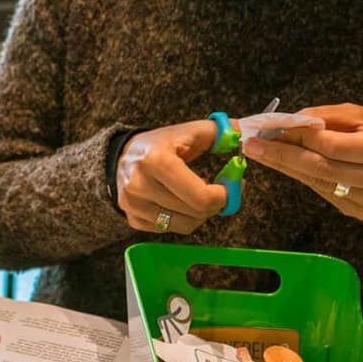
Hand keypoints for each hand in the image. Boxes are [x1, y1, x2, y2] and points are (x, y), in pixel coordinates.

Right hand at [115, 120, 228, 234]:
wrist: (120, 156)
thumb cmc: (159, 144)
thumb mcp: (187, 131)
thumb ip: (219, 132)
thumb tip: (242, 134)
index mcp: (156, 161)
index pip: (201, 197)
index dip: (225, 195)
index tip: (232, 185)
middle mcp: (140, 185)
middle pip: (196, 212)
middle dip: (216, 203)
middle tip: (221, 191)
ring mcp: (134, 205)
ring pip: (186, 225)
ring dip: (200, 213)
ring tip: (200, 196)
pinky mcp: (133, 219)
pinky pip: (171, 230)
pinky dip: (183, 219)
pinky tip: (182, 203)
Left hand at [241, 103, 362, 220]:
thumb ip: (327, 117)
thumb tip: (291, 123)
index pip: (336, 147)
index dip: (302, 138)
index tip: (272, 130)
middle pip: (324, 169)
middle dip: (284, 156)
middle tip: (252, 146)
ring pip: (321, 184)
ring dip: (287, 167)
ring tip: (262, 153)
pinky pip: (326, 194)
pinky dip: (306, 178)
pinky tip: (290, 165)